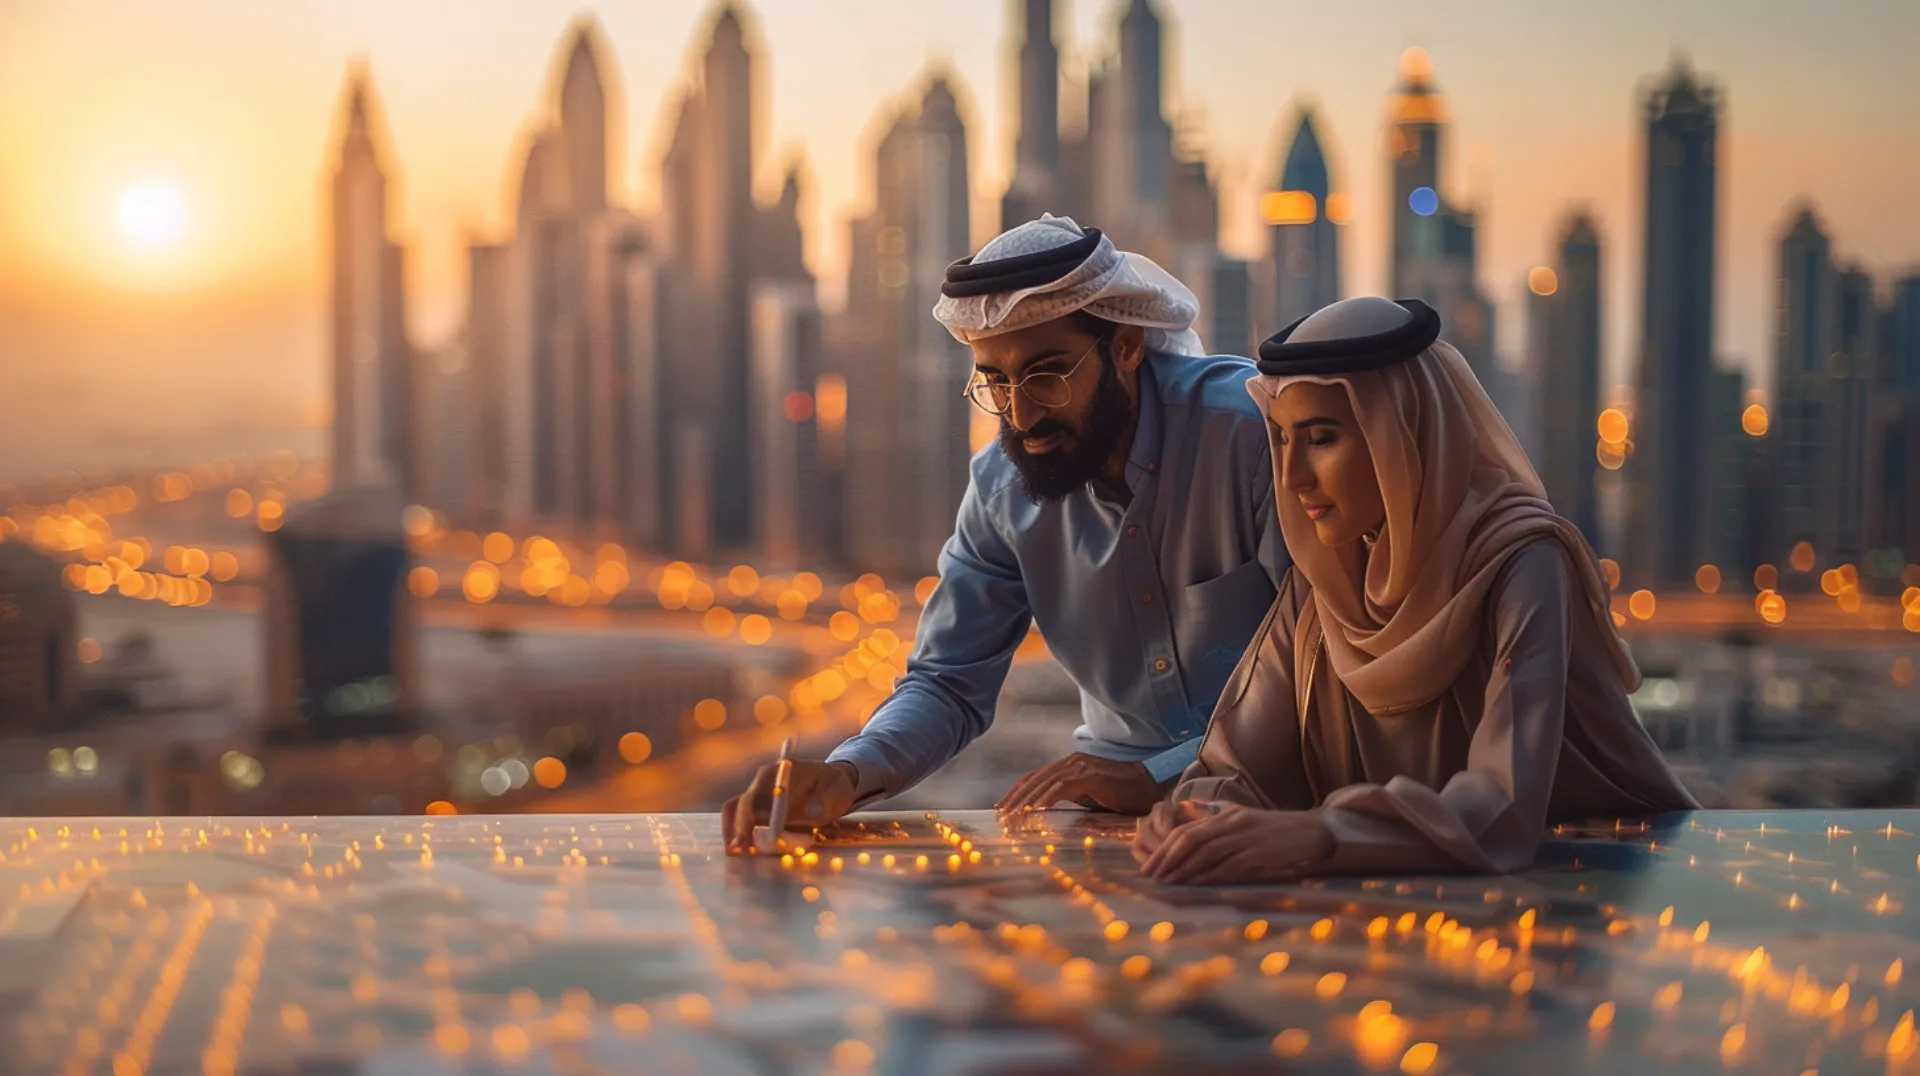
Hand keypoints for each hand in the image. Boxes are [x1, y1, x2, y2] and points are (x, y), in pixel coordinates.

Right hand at [722, 760, 856, 853]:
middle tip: (736, 852)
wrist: (833, 785)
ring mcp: (760, 797)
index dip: (745, 818)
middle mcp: (762, 783)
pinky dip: (742, 835)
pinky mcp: (762, 811)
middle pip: (738, 806)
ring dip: (733, 833)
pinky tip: (745, 850)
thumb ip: (827, 799)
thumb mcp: (838, 788)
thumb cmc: (834, 785)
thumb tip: (812, 811)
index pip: (752, 795)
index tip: (745, 837)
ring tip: (736, 854)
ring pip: (734, 813)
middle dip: (736, 830)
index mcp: (778, 773)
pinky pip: (744, 822)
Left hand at [995, 752, 1162, 815]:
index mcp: (1068, 766)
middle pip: (1034, 779)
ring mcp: (1080, 767)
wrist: (1150, 785)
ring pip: (1044, 783)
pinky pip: (1062, 787)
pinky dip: (1045, 799)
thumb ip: (1070, 797)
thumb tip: (1048, 811)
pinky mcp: (1090, 776)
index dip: (1017, 792)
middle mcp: (1071, 762)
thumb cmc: (1122, 794)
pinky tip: (1034, 811)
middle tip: (1000, 816)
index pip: (1035, 778)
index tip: (1002, 808)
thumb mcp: (1089, 795)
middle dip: (1014, 798)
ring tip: (1012, 817)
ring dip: (1025, 801)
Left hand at [1134, 803, 1333, 883]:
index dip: (1163, 849)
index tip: (1148, 867)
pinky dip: (1211, 874)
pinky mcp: (1260, 851)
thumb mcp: (1243, 824)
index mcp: (1224, 815)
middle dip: (1166, 859)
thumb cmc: (1275, 833)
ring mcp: (1245, 836)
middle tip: (1150, 878)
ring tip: (1166, 884)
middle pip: (1190, 839)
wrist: (1312, 833)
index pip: (1185, 831)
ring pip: (1206, 852)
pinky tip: (1197, 885)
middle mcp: (1231, 822)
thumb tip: (1189, 834)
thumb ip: (1217, 827)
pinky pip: (1230, 864)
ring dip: (1183, 869)